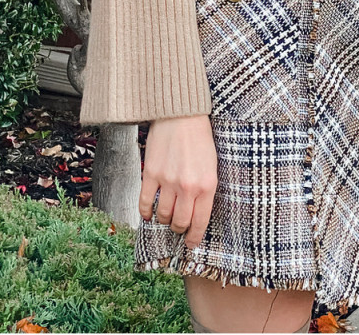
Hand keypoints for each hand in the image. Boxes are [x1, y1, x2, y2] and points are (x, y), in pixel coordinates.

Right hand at [140, 115, 218, 249]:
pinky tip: (149, 213)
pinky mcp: (151, 174)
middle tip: (178, 227)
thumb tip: (198, 213)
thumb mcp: (212, 165)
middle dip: (179, 229)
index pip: (200, 222)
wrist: (182, 114)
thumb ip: (206, 189)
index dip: (194, 238)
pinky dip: (146, 213)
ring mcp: (168, 181)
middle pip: (180, 223)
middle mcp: (187, 186)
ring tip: (166, 216)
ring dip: (164, 220)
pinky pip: (145, 203)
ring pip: (163, 216)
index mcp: (207, 185)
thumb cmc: (200, 137)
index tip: (191, 244)